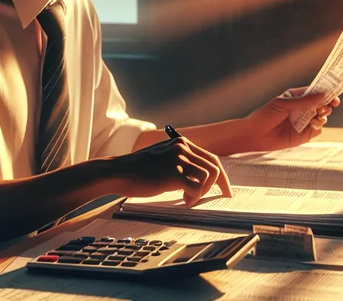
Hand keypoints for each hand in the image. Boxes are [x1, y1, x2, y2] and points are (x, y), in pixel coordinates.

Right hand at [109, 135, 232, 206]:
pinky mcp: (173, 172)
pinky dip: (194, 197)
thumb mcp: (162, 159)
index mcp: (181, 143)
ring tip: (188, 199)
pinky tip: (184, 201)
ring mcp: (178, 159)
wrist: (117, 173)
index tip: (225, 189)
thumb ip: (180, 163)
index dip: (221, 176)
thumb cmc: (137, 171)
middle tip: (222, 197)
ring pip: (208, 177)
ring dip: (202, 192)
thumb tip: (201, 179)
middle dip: (221, 184)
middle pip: (214, 166)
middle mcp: (182, 147)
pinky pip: (196, 188)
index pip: (210, 158)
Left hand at [242, 87, 339, 151]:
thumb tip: (323, 94)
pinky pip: (317, 129)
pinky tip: (313, 124)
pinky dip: (318, 125)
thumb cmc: (265, 115)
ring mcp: (304, 122)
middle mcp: (302, 109)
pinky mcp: (304, 135)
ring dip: (324, 114)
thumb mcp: (283, 104)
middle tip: (329, 104)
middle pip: (322, 104)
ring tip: (319, 114)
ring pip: (322, 116)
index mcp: (297, 97)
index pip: (315, 92)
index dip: (326, 91)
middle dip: (328, 103)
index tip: (335, 92)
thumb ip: (304, 100)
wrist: (254, 136)